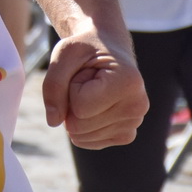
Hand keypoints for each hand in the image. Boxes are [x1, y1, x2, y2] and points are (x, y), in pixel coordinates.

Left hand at [41, 31, 146, 148]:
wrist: (108, 49)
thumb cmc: (86, 49)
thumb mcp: (65, 53)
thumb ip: (53, 84)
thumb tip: (53, 122)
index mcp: (128, 82)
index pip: (80, 106)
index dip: (71, 87)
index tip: (87, 71)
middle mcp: (138, 106)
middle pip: (79, 125)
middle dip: (72, 102)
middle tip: (88, 81)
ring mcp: (133, 124)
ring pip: (81, 136)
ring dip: (77, 113)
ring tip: (92, 91)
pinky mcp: (126, 135)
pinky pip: (87, 142)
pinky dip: (82, 125)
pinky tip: (96, 105)